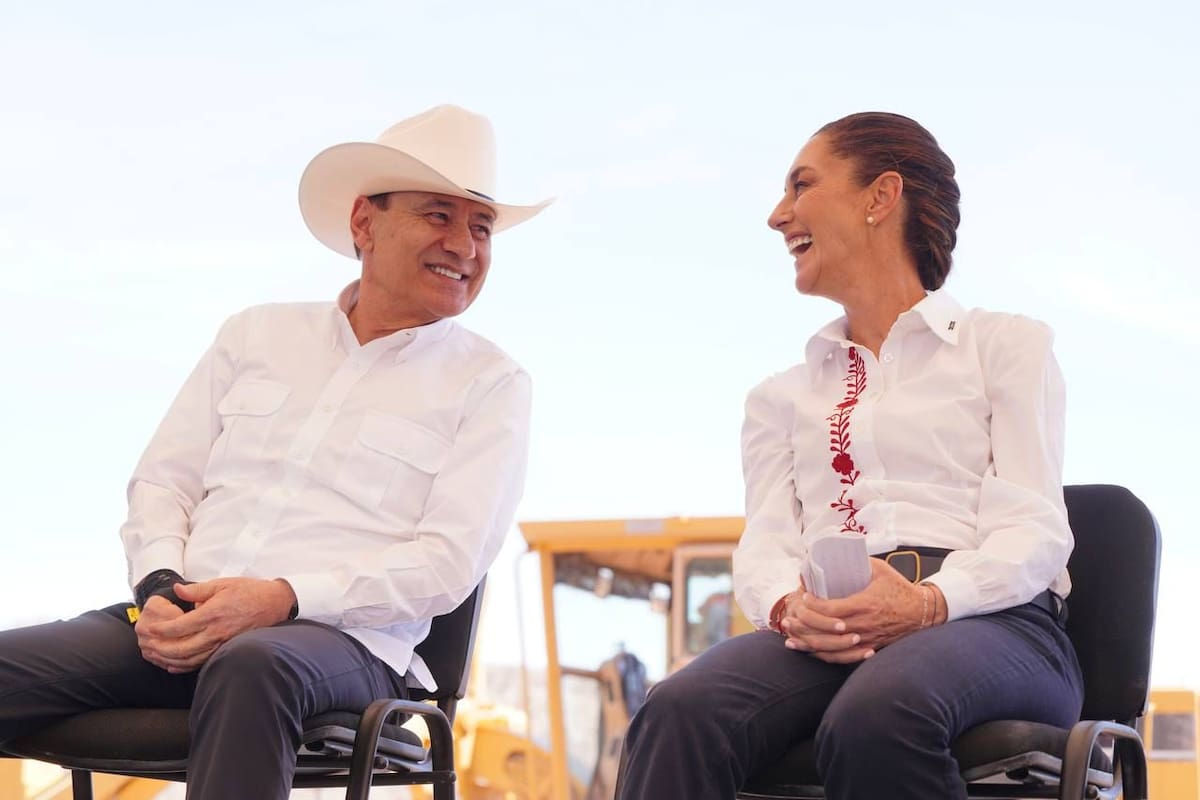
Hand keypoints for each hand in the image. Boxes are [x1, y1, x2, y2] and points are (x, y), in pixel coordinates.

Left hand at [135, 578, 296, 673]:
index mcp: (212, 613)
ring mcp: (222, 643)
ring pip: (189, 659)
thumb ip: (197, 590)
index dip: (159, 630)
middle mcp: (216, 632)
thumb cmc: (250, 591)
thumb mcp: (223, 583)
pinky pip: (201, 662)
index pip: (178, 627)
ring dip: (168, 659)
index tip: (148, 628)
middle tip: (145, 644)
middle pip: (179, 648)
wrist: (276, 604)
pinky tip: (173, 664)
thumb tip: (177, 590)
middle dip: (159, 648)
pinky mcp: (226, 649)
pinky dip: (184, 666)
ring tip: (154, 655)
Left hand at [782, 559, 940, 662]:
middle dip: (805, 625)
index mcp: (866, 604)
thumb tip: (836, 551)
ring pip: (832, 647)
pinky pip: (842, 657)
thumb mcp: (880, 570)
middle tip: (791, 617)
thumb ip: (859, 562)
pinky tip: (809, 652)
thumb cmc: (900, 588)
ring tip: (790, 638)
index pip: (832, 610)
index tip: (805, 597)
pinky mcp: (868, 648)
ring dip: (808, 643)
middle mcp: (865, 625)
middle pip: (827, 630)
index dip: (814, 606)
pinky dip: (823, 656)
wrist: (922, 612)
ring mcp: (866, 639)